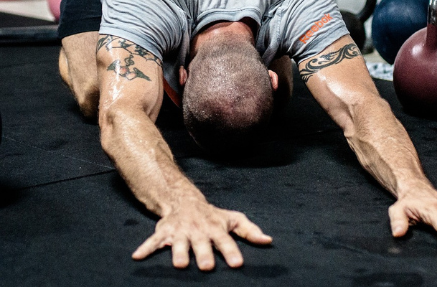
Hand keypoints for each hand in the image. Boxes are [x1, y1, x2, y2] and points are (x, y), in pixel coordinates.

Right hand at [132, 199, 271, 270]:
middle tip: (207, 267)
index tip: (237, 264)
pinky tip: (137, 257)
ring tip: (180, 264)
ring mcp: (180, 231)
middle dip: (204, 254)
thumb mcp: (233, 220)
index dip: (231, 252)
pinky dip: (145, 248)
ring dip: (178, 253)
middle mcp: (198, 230)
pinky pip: (152, 241)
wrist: (185, 201)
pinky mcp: (164, 232)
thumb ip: (250, 231)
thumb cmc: (213, 216)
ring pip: (179, 244)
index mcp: (216, 229)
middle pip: (202, 244)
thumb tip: (268, 240)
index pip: (226, 241)